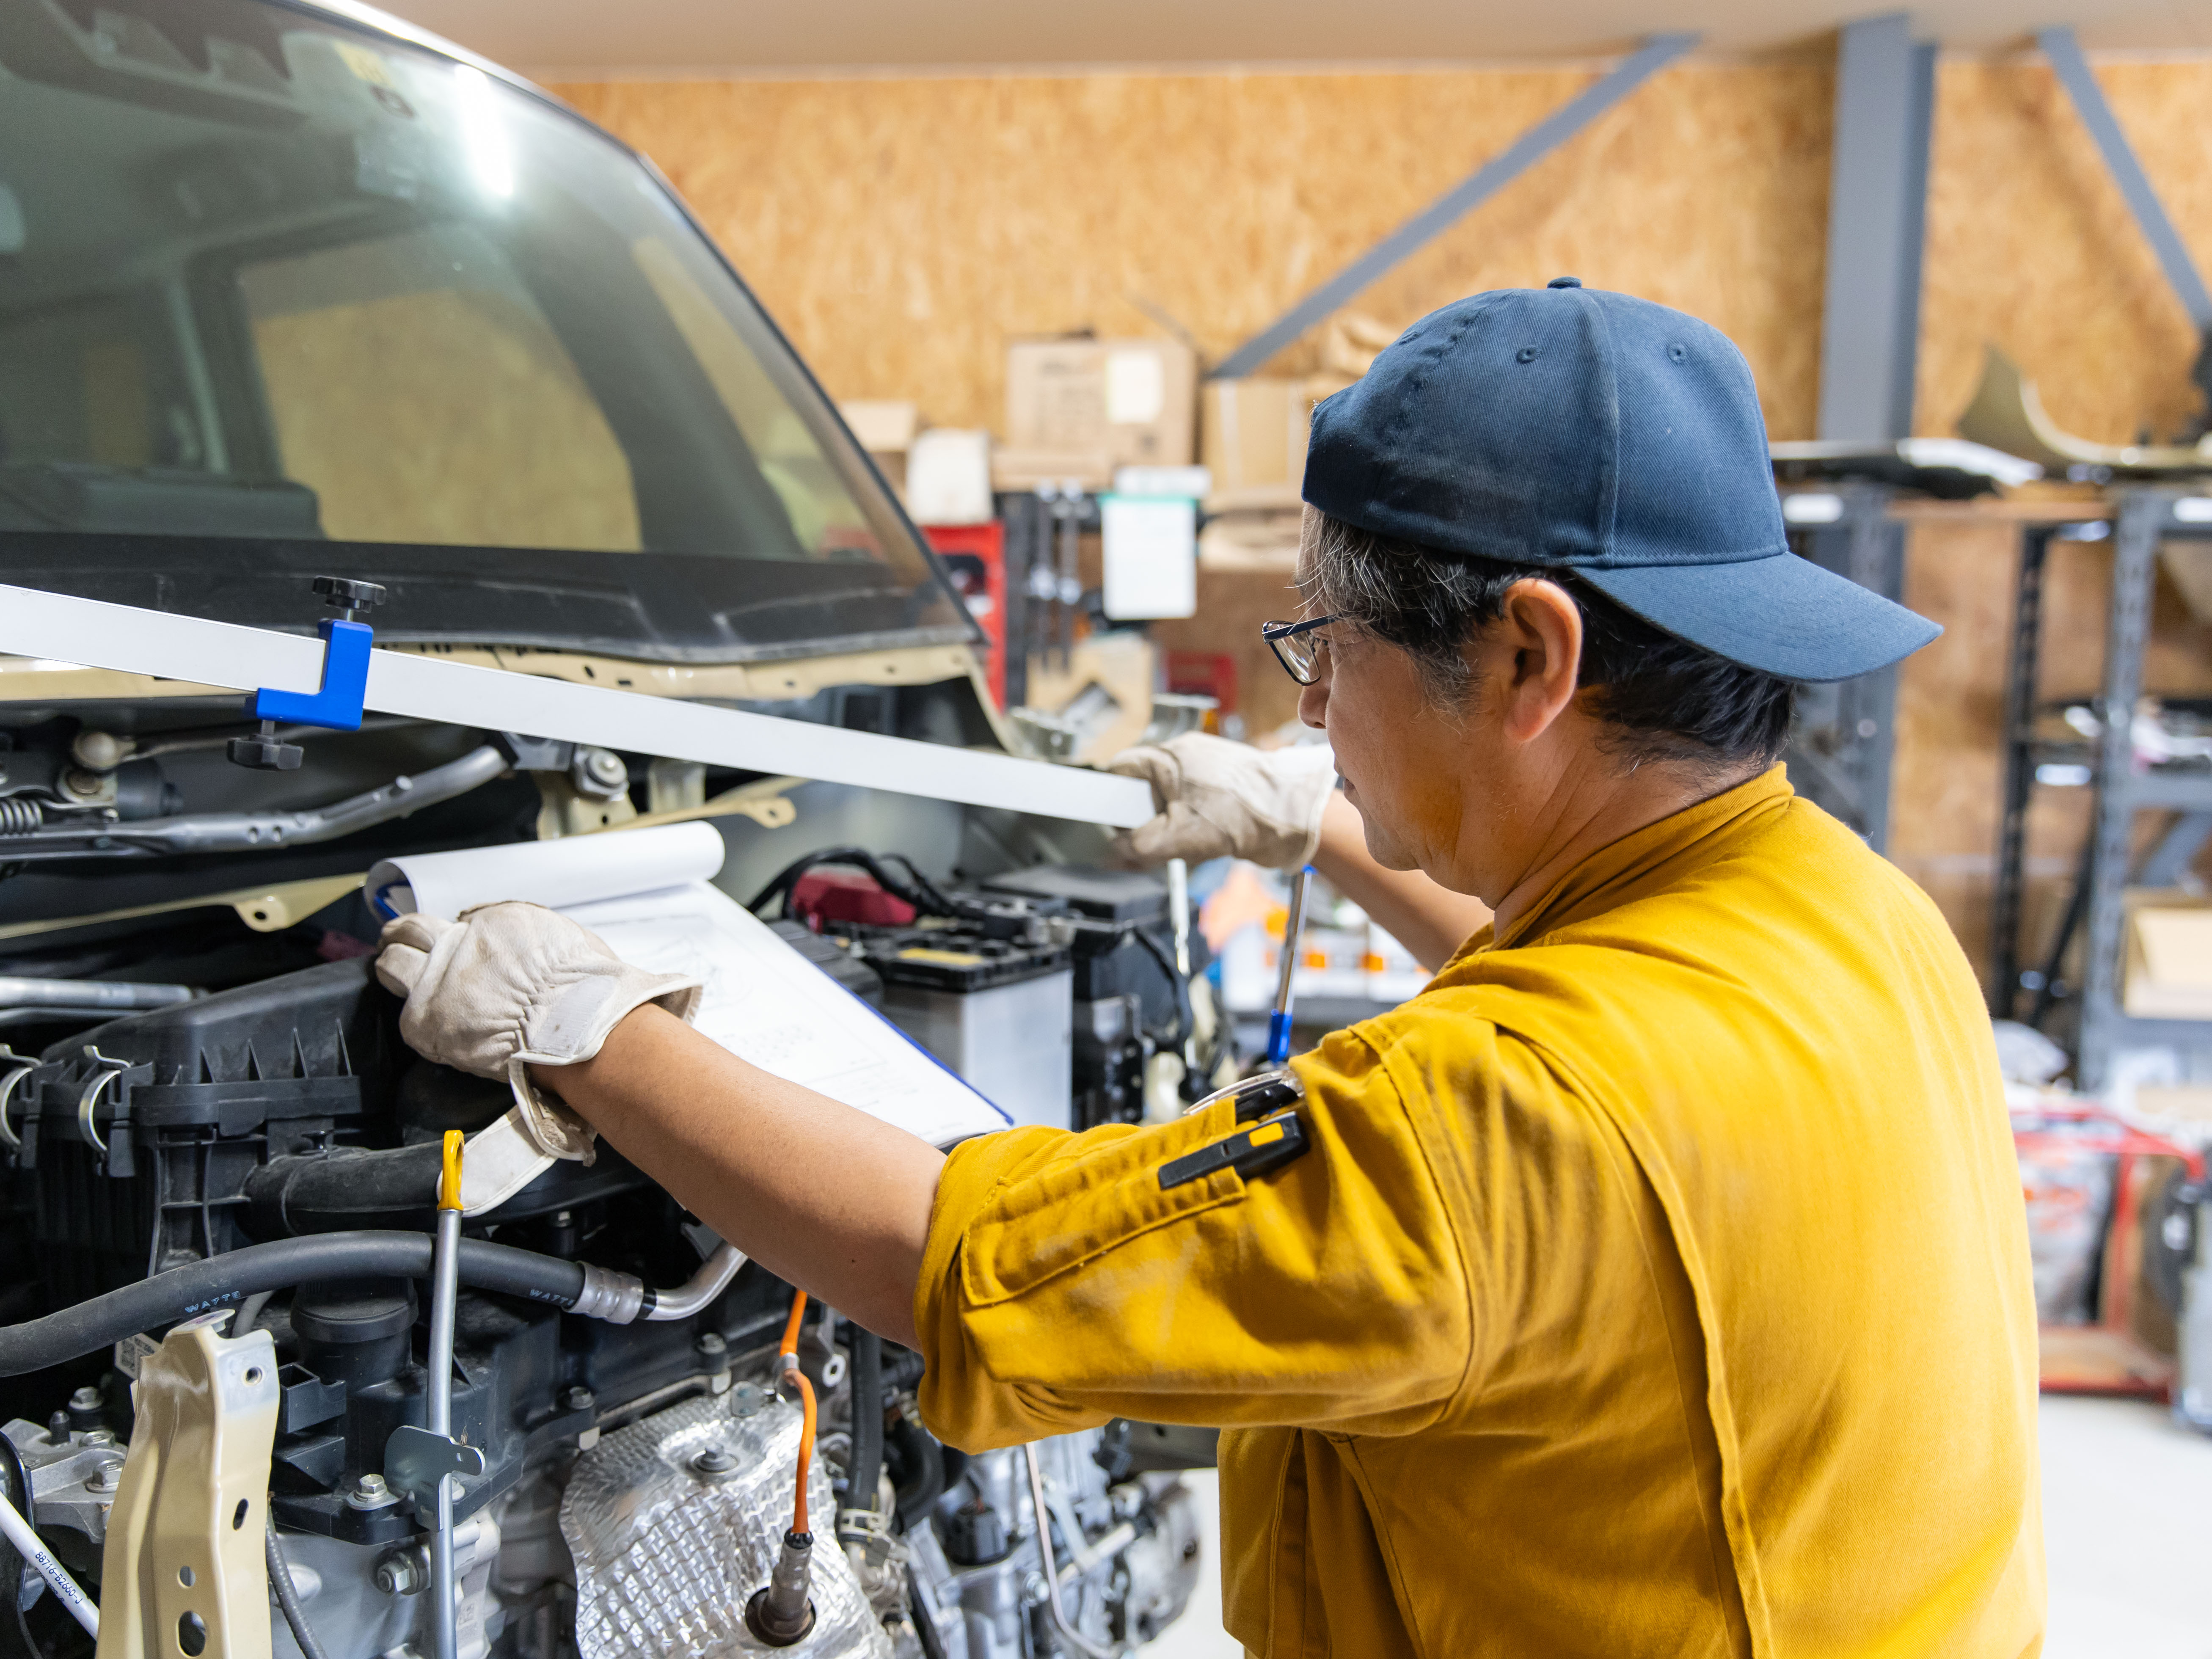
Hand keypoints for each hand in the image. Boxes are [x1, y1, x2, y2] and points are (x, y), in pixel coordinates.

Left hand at [376, 902, 702, 1163]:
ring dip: (394, 965)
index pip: (461, 920)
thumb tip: (510, 946)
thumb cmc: (585, 990)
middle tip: (400, 941)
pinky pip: (407, 1015)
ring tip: (396, 972)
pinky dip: (417, 1018)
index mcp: (495, 920)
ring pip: (392, 962)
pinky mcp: (424, 1021)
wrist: (577, 1027)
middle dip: (404, 934)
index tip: (459, 945)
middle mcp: (460, 942)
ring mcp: (437, 981)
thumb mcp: (564, 939)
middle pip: (411, 928)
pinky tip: (429, 1022)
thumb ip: (526, 938)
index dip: (459, 936)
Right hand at [1107, 733, 1337, 868]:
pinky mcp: (1224, 781)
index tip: (1109, 820)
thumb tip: (1116, 852)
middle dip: (1146, 816)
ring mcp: (1207, 766)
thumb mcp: (1176, 838)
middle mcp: (1187, 754)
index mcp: (1168, 756)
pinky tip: (1206, 836)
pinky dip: (1194, 821)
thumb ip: (1136, 846)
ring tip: (1188, 839)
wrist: (1292, 817)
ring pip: (1171, 796)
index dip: (1109, 797)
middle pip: (1145, 787)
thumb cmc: (1242, 815)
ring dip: (1171, 822)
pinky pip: (1195, 801)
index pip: (1120, 769)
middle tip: (1155, 838)